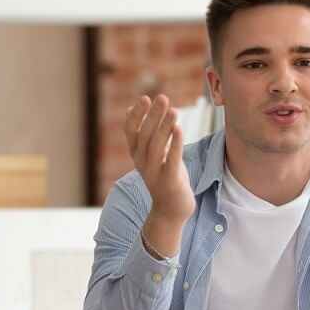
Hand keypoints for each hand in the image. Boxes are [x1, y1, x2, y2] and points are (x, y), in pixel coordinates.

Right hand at [125, 95, 195, 254]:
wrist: (171, 211)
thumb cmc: (164, 178)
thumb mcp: (151, 155)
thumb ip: (142, 134)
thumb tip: (130, 110)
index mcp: (137, 155)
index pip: (131, 132)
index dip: (137, 115)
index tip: (145, 98)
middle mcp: (143, 163)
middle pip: (145, 135)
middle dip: (153, 116)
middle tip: (162, 98)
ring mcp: (155, 173)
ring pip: (157, 146)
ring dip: (164, 126)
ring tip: (173, 110)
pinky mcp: (170, 181)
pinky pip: (171, 159)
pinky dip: (174, 144)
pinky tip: (179, 128)